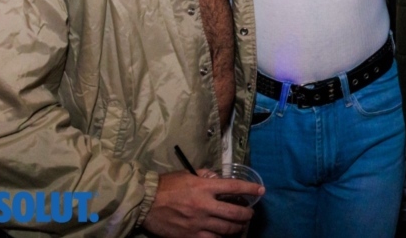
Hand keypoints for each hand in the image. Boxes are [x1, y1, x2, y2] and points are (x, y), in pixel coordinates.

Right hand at [142, 170, 263, 237]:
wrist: (145, 203)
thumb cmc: (166, 185)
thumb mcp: (187, 174)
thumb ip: (205, 175)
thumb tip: (218, 177)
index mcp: (204, 187)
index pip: (234, 187)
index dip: (250, 189)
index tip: (261, 191)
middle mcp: (204, 205)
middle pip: (235, 213)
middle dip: (247, 214)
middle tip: (250, 214)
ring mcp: (198, 223)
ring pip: (226, 229)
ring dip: (237, 228)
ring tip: (240, 227)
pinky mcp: (190, 236)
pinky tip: (224, 236)